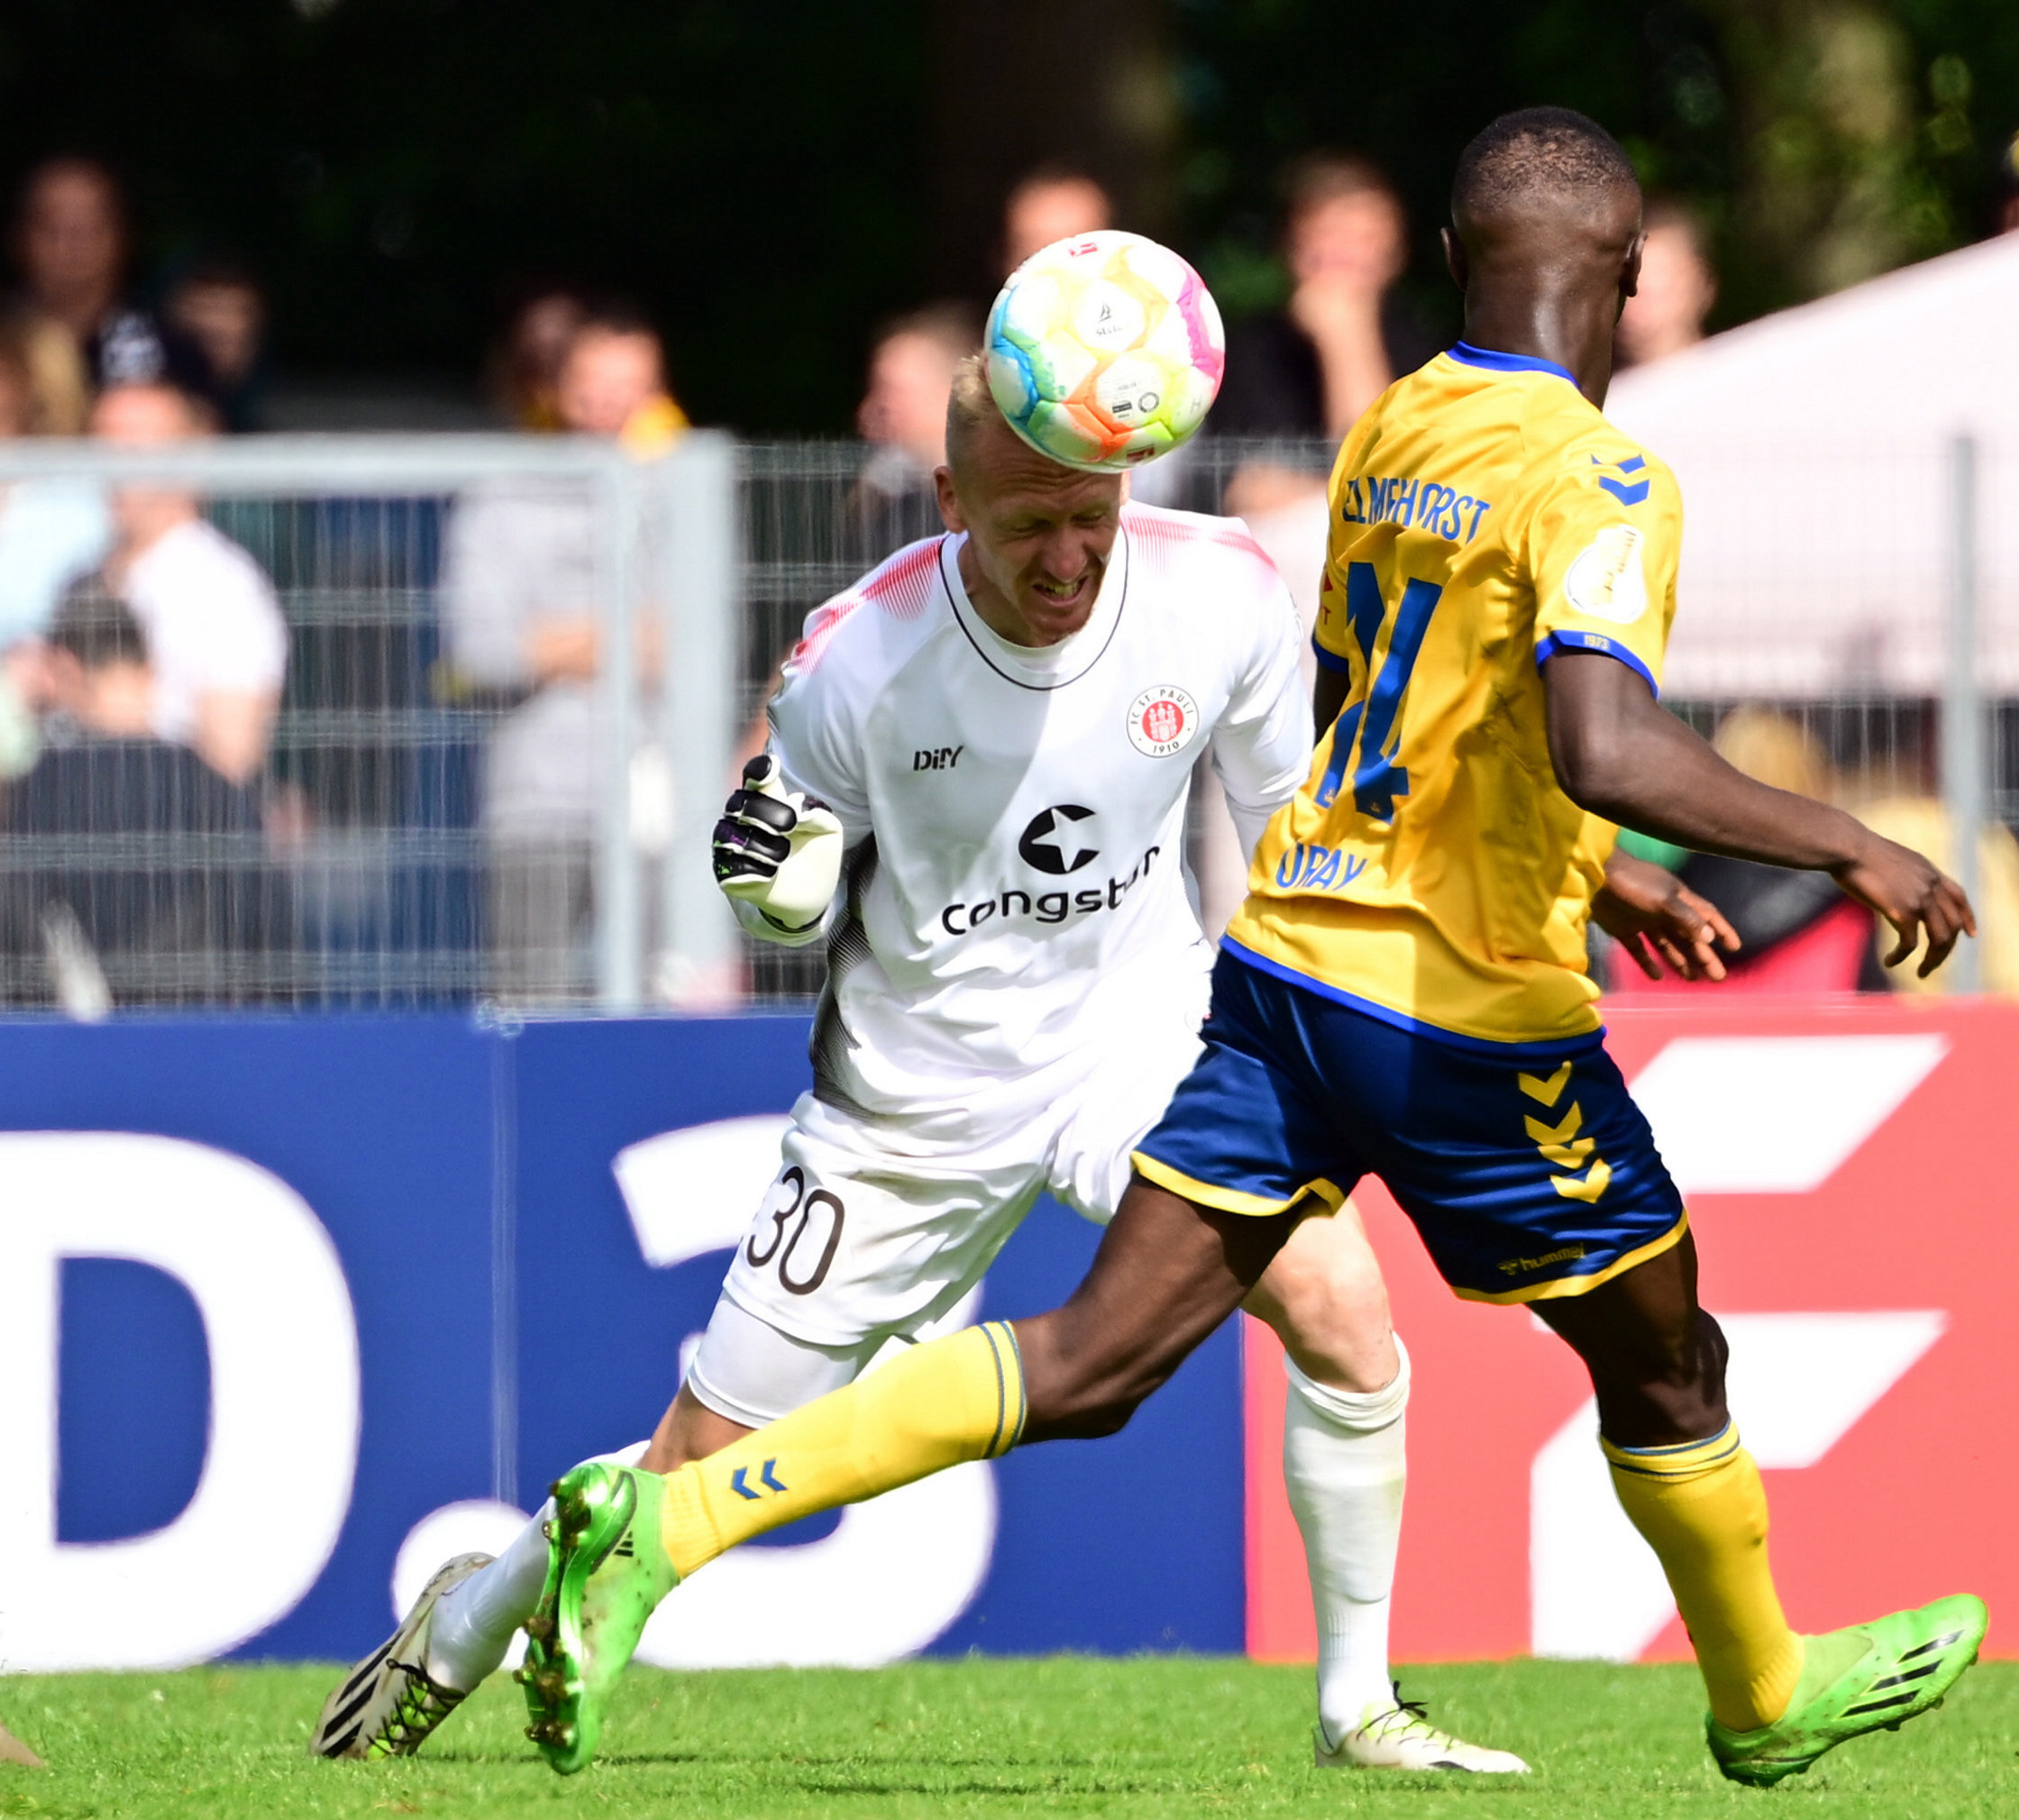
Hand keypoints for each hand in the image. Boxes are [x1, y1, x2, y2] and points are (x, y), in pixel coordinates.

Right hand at [712, 755, 843, 932]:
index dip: (759, 772)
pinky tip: (771, 873)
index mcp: (768, 803)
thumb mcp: (828, 831)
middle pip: (742, 803)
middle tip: (790, 826)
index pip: (755, 779)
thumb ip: (818, 814)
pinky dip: (754, 869)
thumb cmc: (816, 856)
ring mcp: (732, 846)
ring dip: (763, 844)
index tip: (771, 770)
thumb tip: (798, 811)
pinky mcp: (728, 874)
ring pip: (732, 833)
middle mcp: (743, 820)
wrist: (811, 896)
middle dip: (768, 813)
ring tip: (782, 855)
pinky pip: (730, 866)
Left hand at [1593, 851, 1740, 981]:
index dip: (1722, 930)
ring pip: (1667, 945)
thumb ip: (1687, 918)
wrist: (1593, 877)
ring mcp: (1643, 920)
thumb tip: (1710, 938)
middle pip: (1689, 936)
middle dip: (1704, 956)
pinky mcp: (1622, 929)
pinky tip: (1657, 976)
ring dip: (1680, 961)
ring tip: (1693, 979)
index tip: (1735, 948)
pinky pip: (1639, 949)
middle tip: (1718, 977)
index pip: (1706, 916)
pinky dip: (1647, 962)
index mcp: (1678, 898)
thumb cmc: (1632, 883)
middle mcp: (1663, 910)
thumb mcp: (1663, 900)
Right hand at [1830, 831, 1976, 977]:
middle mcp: (1931, 886)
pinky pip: (1909, 943)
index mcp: (1930, 872)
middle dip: (1946, 949)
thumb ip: (1904, 874)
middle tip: (1932, 964)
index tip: (1970, 934)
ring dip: (1933, 960)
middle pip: (1953, 925)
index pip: (1959, 897)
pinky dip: (1901, 957)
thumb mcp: (1892, 859)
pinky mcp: (1902, 911)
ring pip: (1940, 939)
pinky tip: (1890, 962)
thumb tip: (1897, 885)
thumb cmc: (1857, 851)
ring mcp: (1920, 899)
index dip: (1968, 917)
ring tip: (1922, 972)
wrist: (1848, 848)